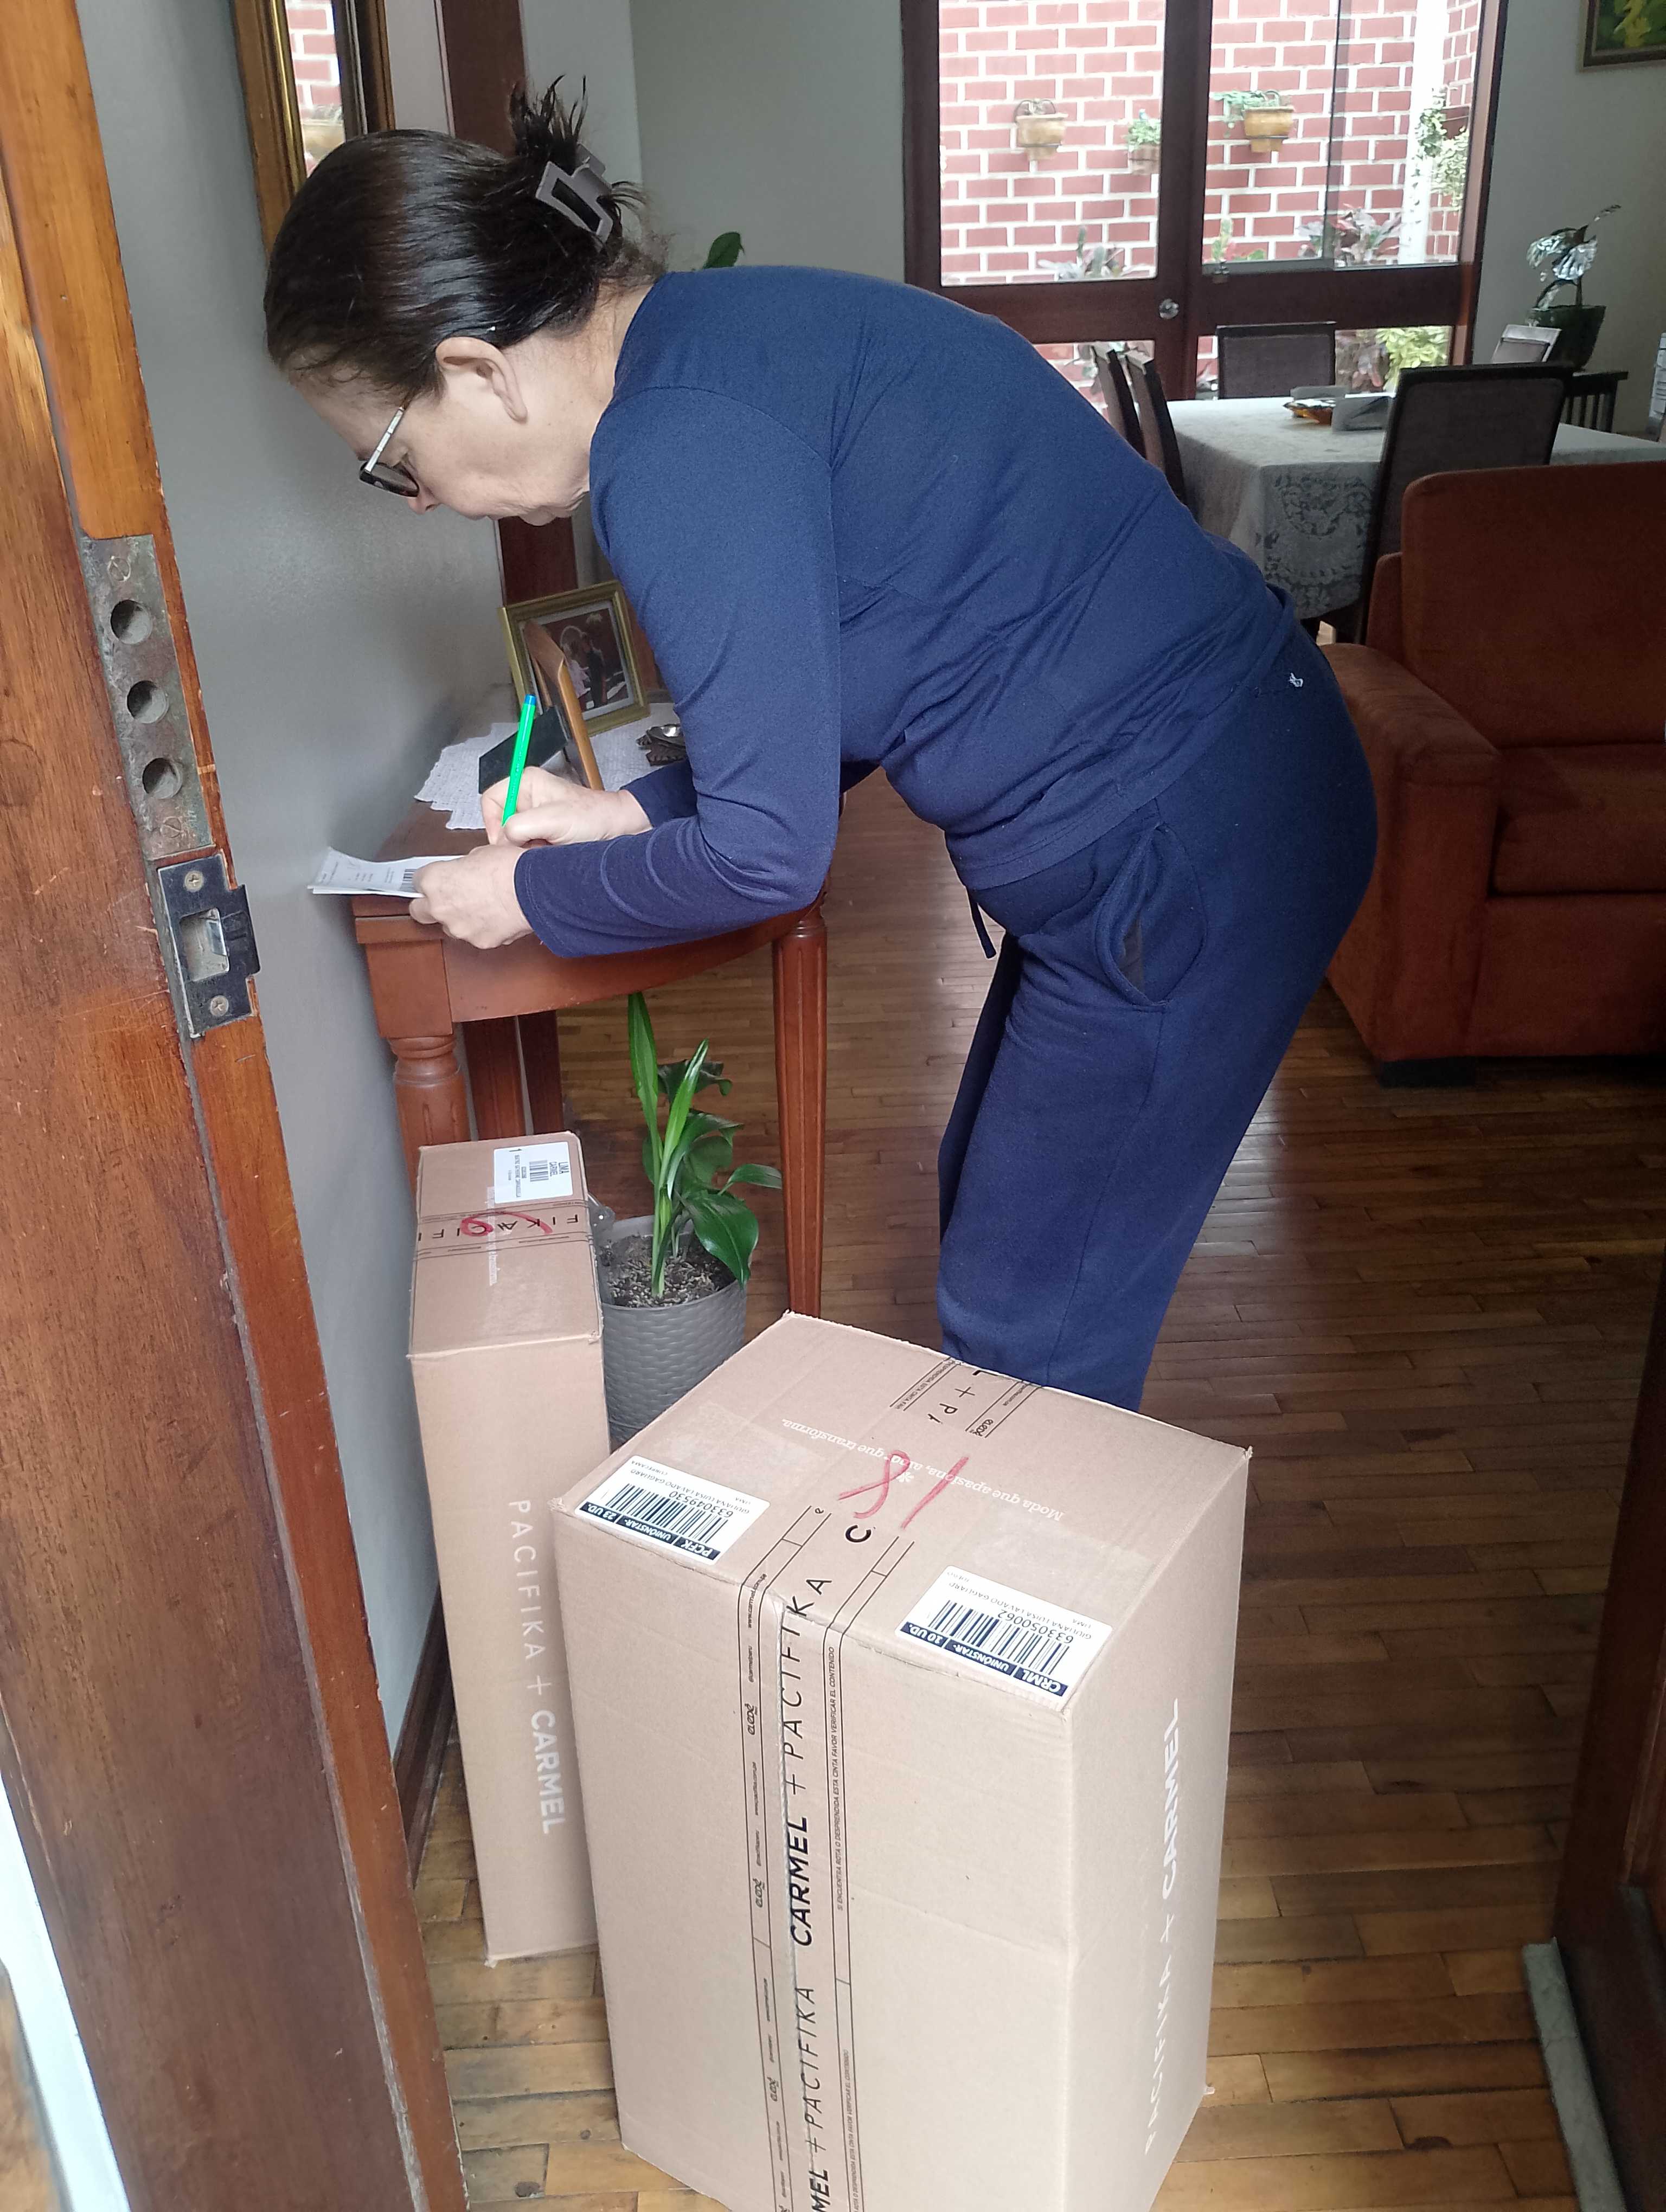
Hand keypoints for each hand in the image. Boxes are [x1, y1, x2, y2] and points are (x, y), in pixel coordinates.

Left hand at [409, 846, 530, 947]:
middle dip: (430, 905)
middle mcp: (440, 908)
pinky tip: (498, 916)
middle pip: (419, 911)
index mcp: (434, 881)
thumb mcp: (478, 854)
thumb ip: (461, 868)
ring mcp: (459, 929)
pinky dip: (484, 928)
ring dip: (460, 918)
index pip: (416, 881)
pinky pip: (476, 935)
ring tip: (484, 905)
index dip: (431, 879)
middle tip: (448, 897)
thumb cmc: (509, 867)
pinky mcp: (480, 942)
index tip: (439, 880)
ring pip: (450, 926)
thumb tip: (464, 873)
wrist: (535, 889)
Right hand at [482, 764, 650, 848]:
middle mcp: (528, 798)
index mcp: (526, 783)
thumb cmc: (594, 818)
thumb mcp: (552, 820)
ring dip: (526, 849)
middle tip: (531, 847)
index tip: (506, 841)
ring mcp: (536, 817)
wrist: (621, 830)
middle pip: (500, 823)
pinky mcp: (544, 833)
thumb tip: (502, 840)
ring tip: (547, 849)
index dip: (492, 822)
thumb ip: (518, 826)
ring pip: (513, 839)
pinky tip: (552, 854)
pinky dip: (535, 854)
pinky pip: (527, 847)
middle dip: (513, 840)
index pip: (490, 800)